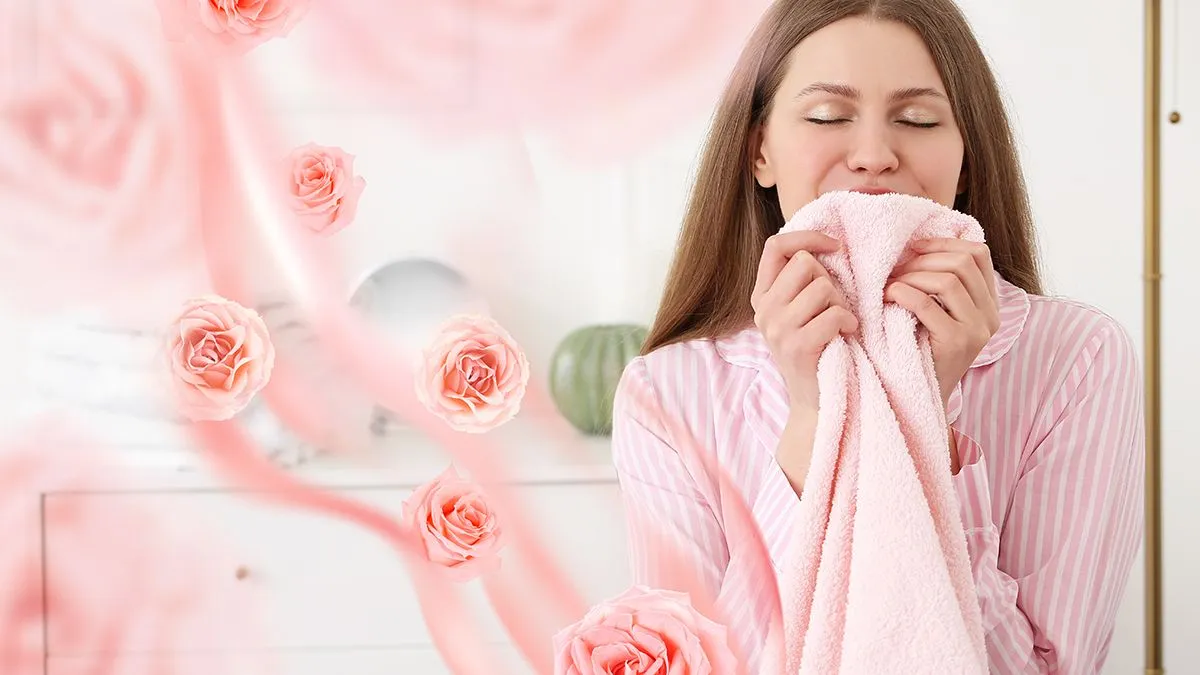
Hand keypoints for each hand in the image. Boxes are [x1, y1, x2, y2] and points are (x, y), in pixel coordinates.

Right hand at [751, 231, 858, 414]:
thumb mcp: (799, 310)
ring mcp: (777, 328)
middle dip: (828, 279)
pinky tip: (846, 333)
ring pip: (822, 287)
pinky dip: (848, 322)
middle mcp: (764, 310)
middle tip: (833, 305)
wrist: (816, 400)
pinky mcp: (797, 346)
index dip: (807, 237)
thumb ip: (800, 280)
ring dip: (841, 303)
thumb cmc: (817, 347)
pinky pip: (834, 314)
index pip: (776, 246)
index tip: (834, 246)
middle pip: (804, 263)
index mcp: (761, 295)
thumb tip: (824, 244)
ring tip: (839, 322)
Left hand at [884, 238, 1000, 410]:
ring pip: (947, 280)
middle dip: (923, 260)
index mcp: (989, 303)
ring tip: (890, 287)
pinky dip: (905, 294)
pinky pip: (928, 305)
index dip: (945, 243)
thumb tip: (915, 244)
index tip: (914, 247)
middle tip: (894, 271)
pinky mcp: (958, 344)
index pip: (978, 254)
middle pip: (962, 263)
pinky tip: (889, 297)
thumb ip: (939, 284)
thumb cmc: (921, 349)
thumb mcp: (938, 313)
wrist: (920, 396)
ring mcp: (977, 330)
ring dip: (912, 276)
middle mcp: (990, 315)